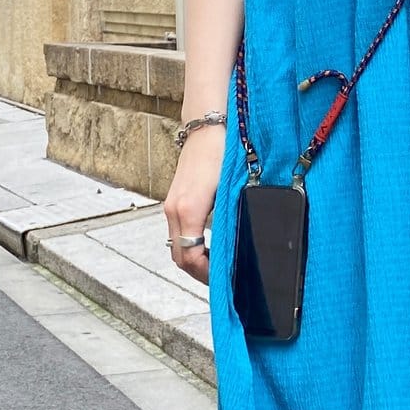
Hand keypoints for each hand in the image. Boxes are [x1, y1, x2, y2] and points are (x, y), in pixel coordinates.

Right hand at [163, 128, 224, 284]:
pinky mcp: (174, 201)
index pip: (190, 257)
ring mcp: (171, 206)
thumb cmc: (223, 153)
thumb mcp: (232, 189)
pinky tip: (209, 248)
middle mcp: (174, 211)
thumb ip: (230, 218)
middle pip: (179, 257)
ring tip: (217, 267)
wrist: (206, 128)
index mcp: (188, 210)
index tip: (224, 281)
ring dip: (193, 261)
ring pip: (176, 246)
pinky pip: (177, 234)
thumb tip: (238, 247)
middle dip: (199, 273)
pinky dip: (190, 247)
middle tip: (222, 281)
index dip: (206, 275)